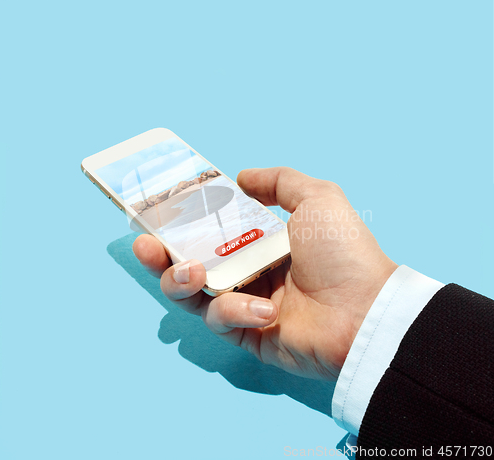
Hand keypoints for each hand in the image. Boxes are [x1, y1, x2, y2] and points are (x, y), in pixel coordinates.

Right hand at [133, 167, 396, 380]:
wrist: (366, 310)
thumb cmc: (342, 250)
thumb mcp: (316, 198)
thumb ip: (278, 181)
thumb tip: (241, 176)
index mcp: (261, 242)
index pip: (211, 231)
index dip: (184, 223)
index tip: (160, 213)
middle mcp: (250, 272)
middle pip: (191, 263)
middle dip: (162, 254)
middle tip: (146, 243)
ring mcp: (246, 304)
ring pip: (193, 294)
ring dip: (179, 281)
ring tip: (187, 270)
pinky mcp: (249, 335)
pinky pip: (221, 321)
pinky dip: (234, 311)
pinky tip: (264, 309)